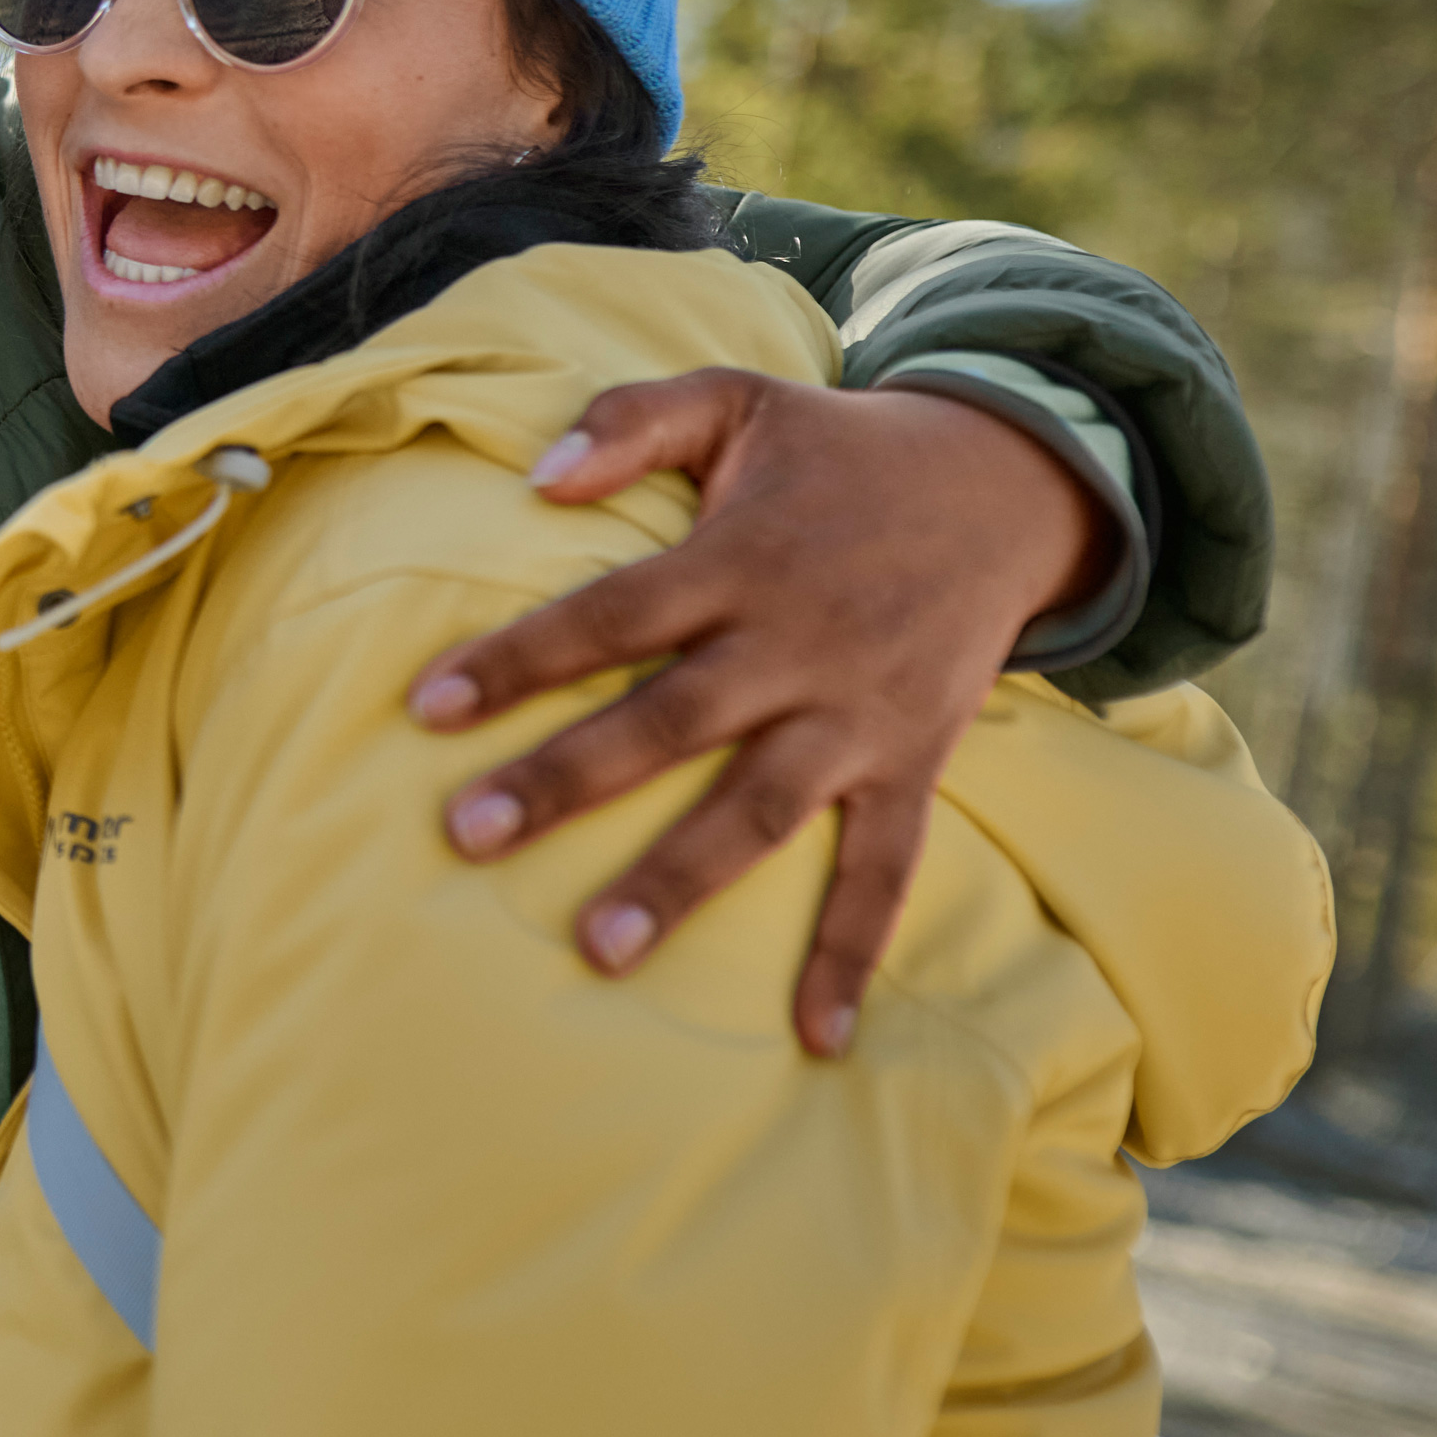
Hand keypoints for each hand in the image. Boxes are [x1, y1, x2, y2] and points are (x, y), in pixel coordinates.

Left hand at [403, 371, 1113, 1059]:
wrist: (1008, 485)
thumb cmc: (840, 450)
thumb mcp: (740, 399)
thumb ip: (633, 420)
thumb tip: (536, 476)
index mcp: (742, 560)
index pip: (611, 616)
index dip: (519, 659)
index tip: (428, 705)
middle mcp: (797, 645)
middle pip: (667, 722)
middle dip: (566, 781)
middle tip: (467, 834)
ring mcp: (857, 716)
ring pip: (759, 810)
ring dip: (680, 881)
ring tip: (598, 948)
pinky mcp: (912, 762)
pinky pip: (886, 871)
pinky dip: (852, 953)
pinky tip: (816, 1037)